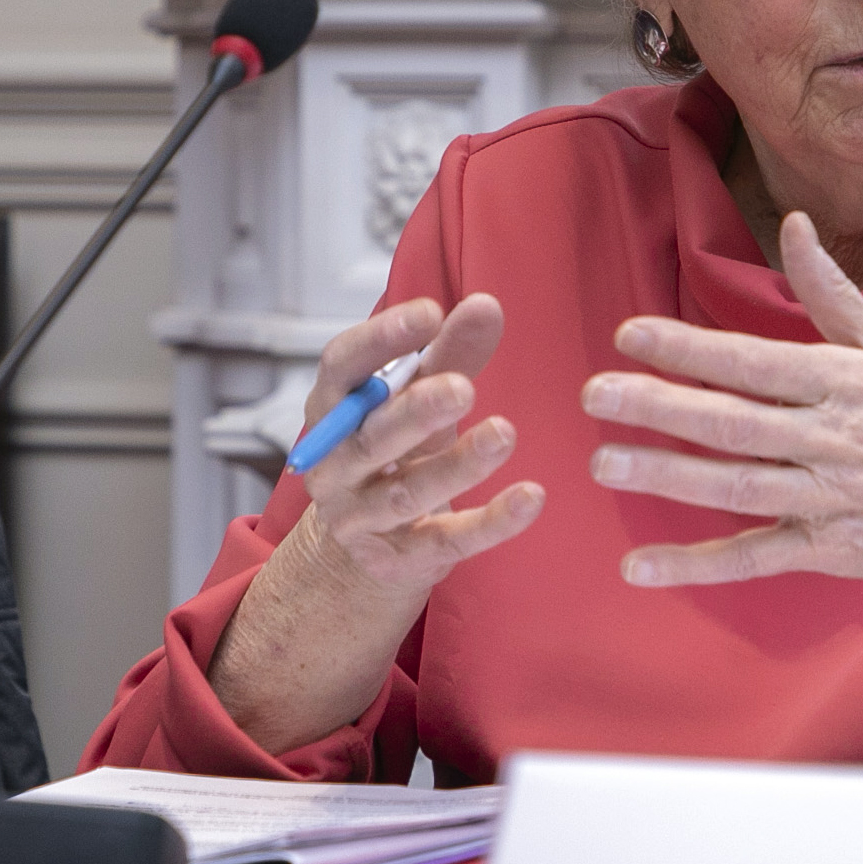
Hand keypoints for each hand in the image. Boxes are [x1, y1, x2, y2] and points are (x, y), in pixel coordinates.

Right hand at [209, 293, 542, 753]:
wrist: (365, 544)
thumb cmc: (395, 448)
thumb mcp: (415, 397)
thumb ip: (450, 353)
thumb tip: (486, 304)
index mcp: (332, 412)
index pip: (341, 369)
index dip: (379, 340)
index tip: (429, 312)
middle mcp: (334, 466)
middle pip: (371, 437)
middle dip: (415, 411)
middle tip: (463, 387)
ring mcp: (360, 518)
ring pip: (407, 493)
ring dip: (457, 465)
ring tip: (504, 433)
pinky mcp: (398, 559)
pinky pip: (445, 540)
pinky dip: (490, 523)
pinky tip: (530, 497)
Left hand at [581, 215, 862, 607]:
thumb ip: (831, 291)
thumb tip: (793, 223)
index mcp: (848, 382)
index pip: (757, 362)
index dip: (692, 348)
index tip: (630, 335)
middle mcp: (838, 440)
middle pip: (737, 423)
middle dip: (662, 407)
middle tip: (596, 394)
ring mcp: (832, 499)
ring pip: (739, 487)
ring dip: (668, 476)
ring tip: (604, 462)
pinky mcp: (827, 550)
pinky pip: (755, 557)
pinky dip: (697, 566)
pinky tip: (640, 567)